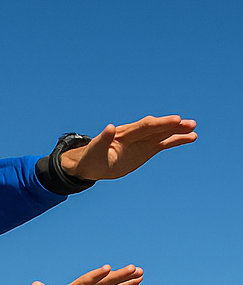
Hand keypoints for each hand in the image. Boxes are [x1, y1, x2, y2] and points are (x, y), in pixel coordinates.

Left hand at [60, 115, 195, 180]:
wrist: (92, 164)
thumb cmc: (91, 157)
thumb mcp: (94, 151)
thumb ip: (102, 139)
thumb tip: (110, 127)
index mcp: (124, 134)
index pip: (145, 126)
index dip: (160, 123)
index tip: (175, 120)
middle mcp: (136, 135)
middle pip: (157, 128)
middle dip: (172, 126)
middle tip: (189, 123)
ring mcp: (143, 141)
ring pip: (163, 134)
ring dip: (178, 131)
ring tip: (194, 129)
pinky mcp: (147, 149)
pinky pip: (164, 143)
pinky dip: (176, 140)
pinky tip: (190, 137)